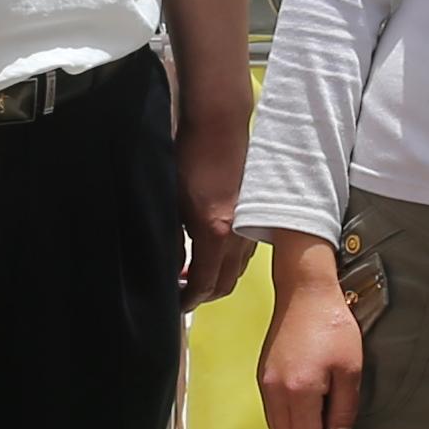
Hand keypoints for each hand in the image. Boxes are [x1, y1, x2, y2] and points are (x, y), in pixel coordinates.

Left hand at [173, 106, 254, 302]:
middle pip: (224, 285)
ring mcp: (252, 226)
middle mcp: (239, 235)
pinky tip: (211, 250)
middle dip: (202, 295)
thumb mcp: (171, 200)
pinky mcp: (257, 215)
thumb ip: (171, 239)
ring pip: (237, 270)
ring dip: (216, 278)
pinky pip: (245, 252)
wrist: (219, 124)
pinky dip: (229, 261)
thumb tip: (172, 266)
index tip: (173, 304)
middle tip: (180, 292)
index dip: (187, 300)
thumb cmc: (191, 156)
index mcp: (215, 233)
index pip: (203, 284)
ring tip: (193, 272)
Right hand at [260, 264, 364, 428]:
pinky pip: (272, 412)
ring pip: (277, 428)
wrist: (305, 294)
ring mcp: (265, 383)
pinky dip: (288, 422)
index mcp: (299, 390)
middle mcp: (275, 391)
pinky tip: (308, 413)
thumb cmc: (331, 324)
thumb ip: (344, 409)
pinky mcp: (263, 375)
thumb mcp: (350, 369)